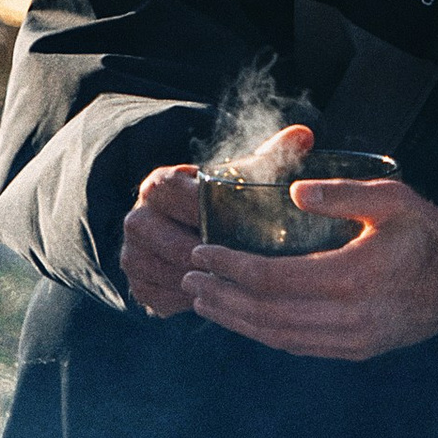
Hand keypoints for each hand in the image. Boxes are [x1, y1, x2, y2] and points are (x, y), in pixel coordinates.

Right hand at [120, 120, 315, 317]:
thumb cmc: (215, 200)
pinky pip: (168, 301)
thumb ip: (267, 157)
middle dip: (215, 257)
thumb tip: (304, 135)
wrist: (179, 229)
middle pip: (175, 246)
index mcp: (158, 186)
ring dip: (208, 284)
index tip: (247, 227)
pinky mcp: (138, 287)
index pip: (181, 198)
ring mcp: (132, 255)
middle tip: (251, 265)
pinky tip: (222, 298)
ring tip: (241, 284)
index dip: (214, 214)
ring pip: (173, 276)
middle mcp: (137, 219)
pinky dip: (196, 303)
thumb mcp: (236, 177)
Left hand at [184, 168, 437, 362]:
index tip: (202, 252)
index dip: (231, 267)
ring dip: (236, 321)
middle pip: (266, 315)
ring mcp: (353, 340)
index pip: (272, 278)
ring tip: (204, 300)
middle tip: (190, 278)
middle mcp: (349, 317)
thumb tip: (293, 194)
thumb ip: (341, 193)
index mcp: (352, 277)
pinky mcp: (357, 350)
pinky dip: (265, 334)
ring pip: (278, 337)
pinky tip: (244, 319)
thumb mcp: (392, 199)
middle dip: (222, 297)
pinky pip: (300, 347)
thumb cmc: (429, 233)